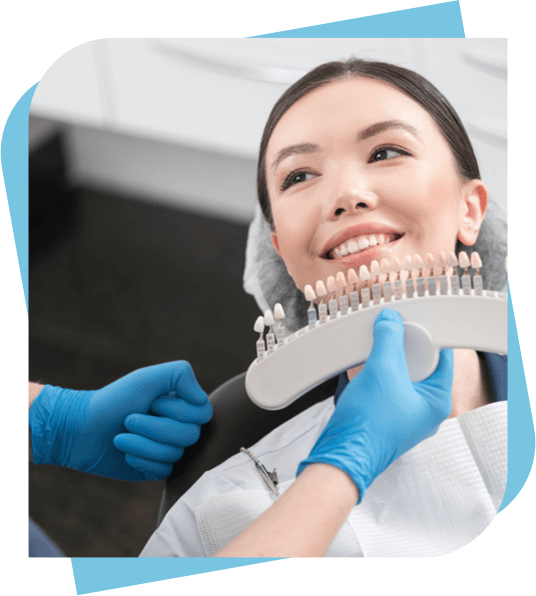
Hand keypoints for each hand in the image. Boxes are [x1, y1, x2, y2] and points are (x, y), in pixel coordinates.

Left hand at [28, 361, 212, 480]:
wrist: (81, 430)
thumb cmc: (114, 399)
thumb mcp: (147, 377)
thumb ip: (181, 375)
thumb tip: (202, 400)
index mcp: (181, 404)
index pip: (202, 414)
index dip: (178, 411)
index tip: (153, 402)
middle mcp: (179, 426)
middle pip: (190, 436)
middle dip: (155, 428)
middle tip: (129, 419)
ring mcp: (168, 448)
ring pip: (175, 454)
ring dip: (143, 444)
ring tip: (122, 436)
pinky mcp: (156, 469)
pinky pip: (164, 470)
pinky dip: (141, 460)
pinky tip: (125, 452)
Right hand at [297, 309, 452, 502]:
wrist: (341, 454)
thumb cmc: (368, 425)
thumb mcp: (382, 370)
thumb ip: (389, 339)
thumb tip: (391, 320)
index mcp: (436, 401)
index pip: (442, 356)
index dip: (426, 336)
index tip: (409, 323)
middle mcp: (424, 409)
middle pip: (421, 363)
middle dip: (403, 347)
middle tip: (389, 335)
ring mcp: (405, 413)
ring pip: (402, 374)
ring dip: (387, 360)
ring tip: (374, 353)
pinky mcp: (386, 414)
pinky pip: (388, 385)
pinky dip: (378, 373)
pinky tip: (366, 369)